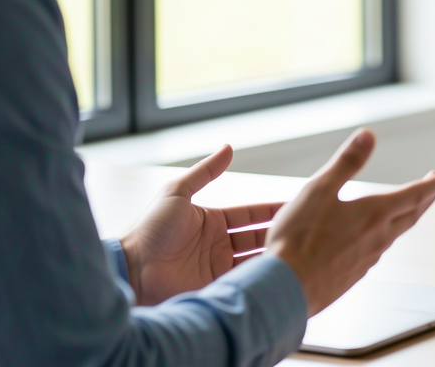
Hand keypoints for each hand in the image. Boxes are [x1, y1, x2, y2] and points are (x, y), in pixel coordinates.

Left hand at [120, 145, 283, 305]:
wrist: (132, 269)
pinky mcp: (215, 287)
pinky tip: (275, 272)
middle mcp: (218, 244)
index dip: (271, 210)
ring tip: (294, 251)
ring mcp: (217, 267)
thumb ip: (205, 172)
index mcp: (212, 221)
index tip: (295, 206)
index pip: (250, 214)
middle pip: (256, 237)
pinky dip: (258, 276)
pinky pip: (242, 281)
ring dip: (271, 255)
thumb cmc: (150, 229)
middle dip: (277, 233)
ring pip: (253, 259)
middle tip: (302, 230)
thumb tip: (228, 148)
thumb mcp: (178, 192)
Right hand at [265, 128, 434, 316]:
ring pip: (395, 235)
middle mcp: (378, 238)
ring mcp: (368, 259)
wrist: (287, 290)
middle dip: (425, 200)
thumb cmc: (298, 241)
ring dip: (406, 219)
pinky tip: (372, 240)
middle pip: (411, 215)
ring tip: (406, 211)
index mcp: (374, 214)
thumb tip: (367, 136)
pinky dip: (383, 239)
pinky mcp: (354, 275)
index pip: (414, 195)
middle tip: (434, 190)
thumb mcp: (319, 190)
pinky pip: (377, 252)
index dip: (433, 184)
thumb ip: (346, 162)